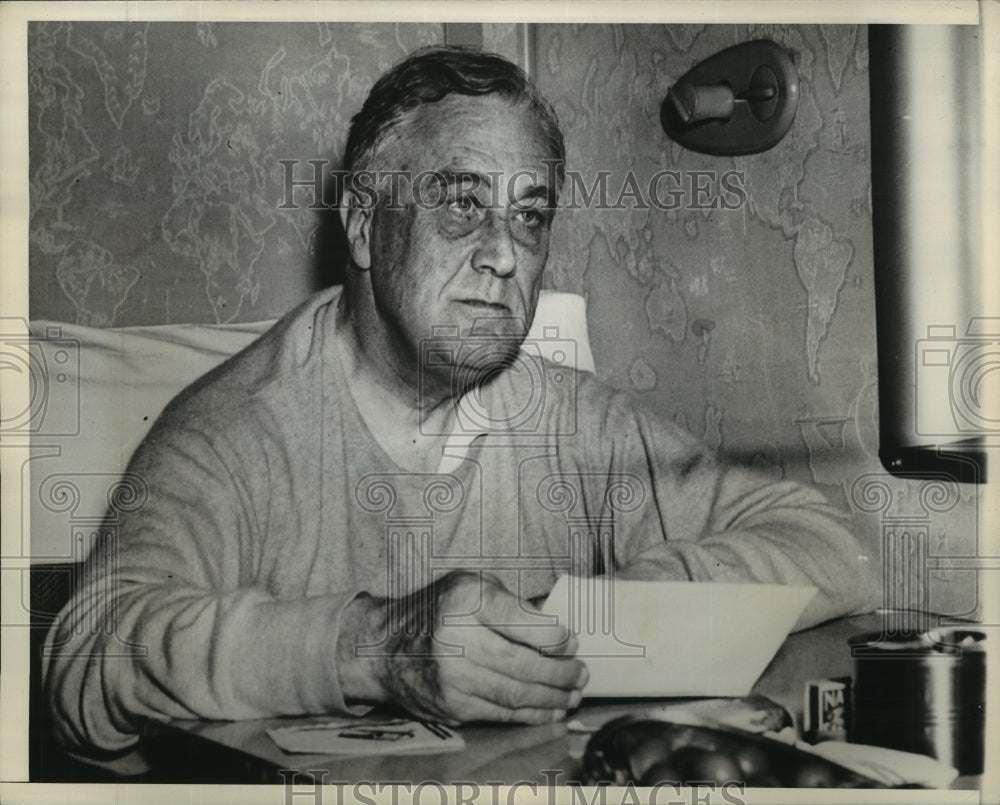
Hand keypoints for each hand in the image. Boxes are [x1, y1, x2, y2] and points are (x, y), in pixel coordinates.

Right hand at [339, 571, 586, 724]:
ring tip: (573, 693)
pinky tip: (550, 709)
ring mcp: (453, 677)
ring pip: (517, 694)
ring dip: (553, 697)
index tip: (572, 641)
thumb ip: (510, 602)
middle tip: (581, 673)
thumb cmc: (437, 610)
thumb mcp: (470, 585)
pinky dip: (532, 714)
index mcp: (467, 600)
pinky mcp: (452, 705)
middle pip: (525, 664)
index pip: (524, 622)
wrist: (384, 646)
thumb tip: (556, 627)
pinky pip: (502, 713)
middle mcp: (458, 639)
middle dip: (562, 673)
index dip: (556, 637)